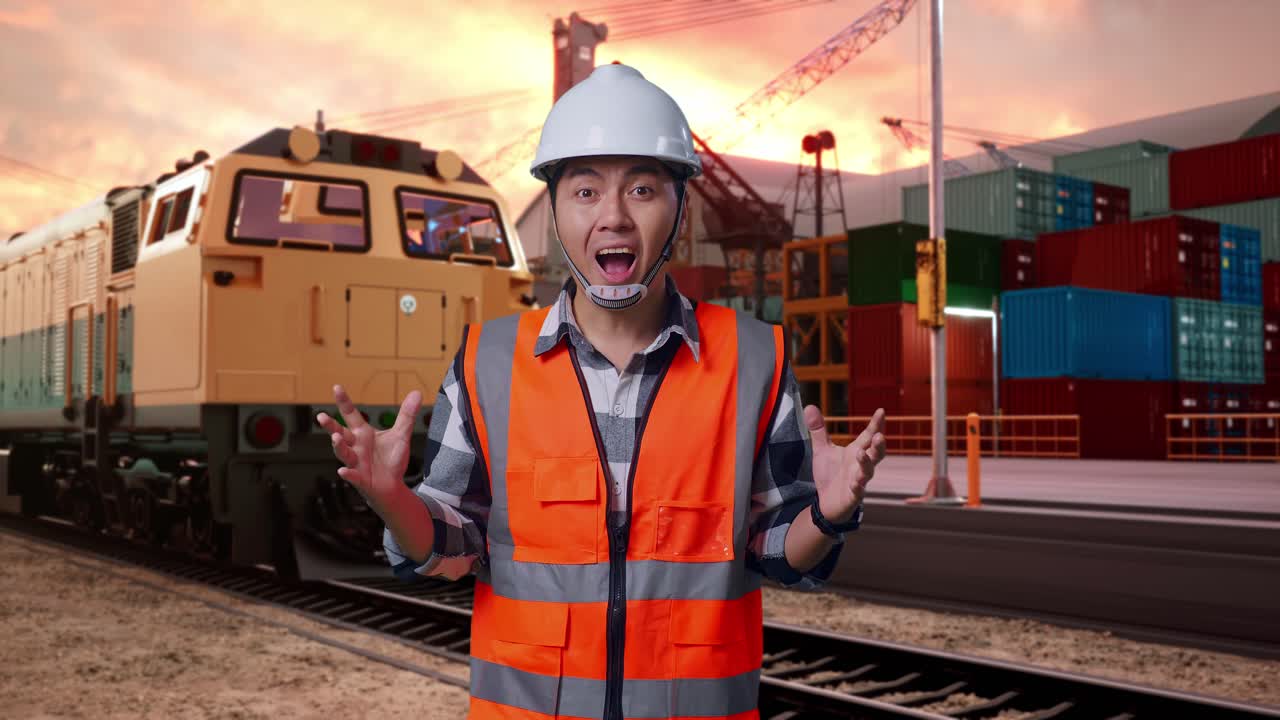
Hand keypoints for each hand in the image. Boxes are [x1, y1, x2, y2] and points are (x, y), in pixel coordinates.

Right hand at [315, 385, 421, 511]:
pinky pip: (352, 476)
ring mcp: (355, 462)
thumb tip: (417, 392)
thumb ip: (406, 415)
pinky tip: (343, 471)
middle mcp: (355, 446)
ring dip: (338, 446)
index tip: (336, 387)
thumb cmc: (391, 459)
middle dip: (330, 425)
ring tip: (335, 438)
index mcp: (363, 433)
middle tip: (321, 416)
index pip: (350, 415)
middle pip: (340, 433)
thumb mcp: (401, 435)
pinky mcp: (360, 478)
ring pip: (343, 453)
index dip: (344, 402)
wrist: (392, 485)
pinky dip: (348, 474)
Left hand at [806, 405, 886, 522]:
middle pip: (875, 453)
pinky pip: (858, 491)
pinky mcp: (853, 496)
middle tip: (879, 435)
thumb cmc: (830, 474)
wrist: (826, 503)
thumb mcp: (822, 450)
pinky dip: (858, 486)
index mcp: (856, 451)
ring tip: (860, 453)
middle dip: (879, 445)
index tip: (881, 411)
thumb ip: (818, 430)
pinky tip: (856, 483)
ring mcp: (859, 480)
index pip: (868, 436)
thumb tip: (809, 406)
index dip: (876, 424)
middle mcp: (861, 465)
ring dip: (866, 462)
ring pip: (868, 471)